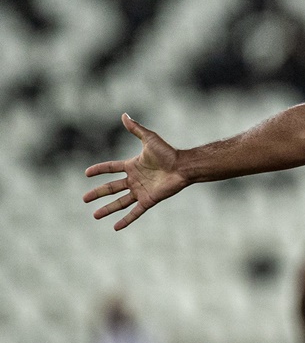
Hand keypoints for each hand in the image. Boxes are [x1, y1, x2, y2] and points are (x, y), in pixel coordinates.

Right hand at [83, 114, 186, 229]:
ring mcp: (141, 191)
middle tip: (84, 199)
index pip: (111, 168)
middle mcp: (135, 179)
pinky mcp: (149, 200)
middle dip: (98, 193)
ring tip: (94, 215)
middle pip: (111, 188)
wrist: (182, 166)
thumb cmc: (168, 152)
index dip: (99, 170)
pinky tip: (115, 227)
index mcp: (133, 165)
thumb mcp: (149, 139)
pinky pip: (135, 212)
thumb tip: (124, 115)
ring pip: (120, 202)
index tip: (86, 173)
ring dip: (107, 209)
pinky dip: (126, 220)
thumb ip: (136, 129)